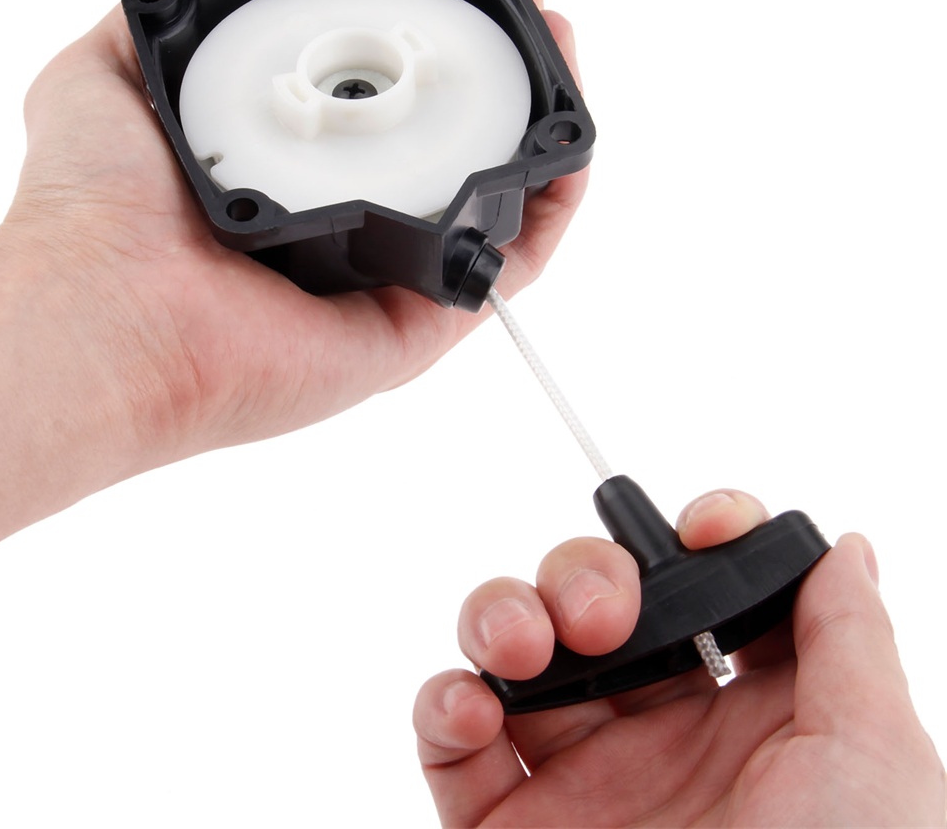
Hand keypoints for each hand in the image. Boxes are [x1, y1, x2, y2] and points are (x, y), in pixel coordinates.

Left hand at [0, 0, 584, 563]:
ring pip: (492, 207)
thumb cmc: (97, 214)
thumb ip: (143, 38)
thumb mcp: (105, 83)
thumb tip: (175, 3)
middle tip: (530, 24)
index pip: (381, 120)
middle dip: (500, 86)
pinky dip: (552, 210)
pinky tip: (571, 147)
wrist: (111, 315)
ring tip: (563, 59)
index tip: (452, 4)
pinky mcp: (422, 323)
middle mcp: (348, 231)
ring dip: (541, 135)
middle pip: (450, 157)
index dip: (427, 62)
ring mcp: (390, 280)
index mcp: (291, 184)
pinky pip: (508, 268)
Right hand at [414, 490, 945, 825]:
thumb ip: (850, 643)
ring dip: (504, 615)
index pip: (707, 593)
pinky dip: (445, 701)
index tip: (704, 525)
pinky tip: (473, 704)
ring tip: (525, 648)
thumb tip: (846, 547)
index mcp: (751, 718)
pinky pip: (450, 741)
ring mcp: (577, 778)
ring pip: (515, 653)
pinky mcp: (503, 826)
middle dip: (587, 572)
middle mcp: (659, 736)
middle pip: (599, 604)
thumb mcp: (877, 765)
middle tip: (605, 614)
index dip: (699, 536)